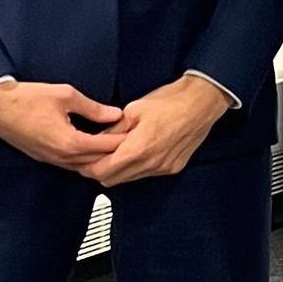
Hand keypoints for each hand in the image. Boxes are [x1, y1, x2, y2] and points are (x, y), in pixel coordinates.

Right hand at [0, 81, 125, 168]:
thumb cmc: (26, 98)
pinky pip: (70, 164)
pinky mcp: (44, 157)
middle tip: (131, 141)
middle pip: (97, 163)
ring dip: (99, 157)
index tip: (137, 134)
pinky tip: (92, 146)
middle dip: (115, 152)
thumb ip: (93, 108)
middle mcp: (61, 157)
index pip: (106, 148)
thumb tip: (115, 114)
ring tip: (115, 143)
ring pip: (84, 166)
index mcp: (70, 143)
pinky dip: (85, 158)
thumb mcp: (66, 96)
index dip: (123, 140)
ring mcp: (51, 159)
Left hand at [79, 75, 231, 187]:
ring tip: (114, 153)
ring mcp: (163, 168)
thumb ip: (112, 129)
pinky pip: (146, 174)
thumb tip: (95, 140)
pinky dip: (136, 168)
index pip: (102, 171)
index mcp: (138, 149)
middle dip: (99, 170)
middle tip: (93, 156)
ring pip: (129, 179)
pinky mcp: (173, 168)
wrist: (202, 102)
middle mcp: (151, 164)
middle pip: (112, 180)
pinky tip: (135, 152)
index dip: (87, 167)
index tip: (80, 159)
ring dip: (118, 170)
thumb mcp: (134, 109)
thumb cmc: (171, 101)